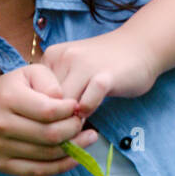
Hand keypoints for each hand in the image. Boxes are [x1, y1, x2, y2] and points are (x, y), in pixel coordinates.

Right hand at [0, 64, 98, 175]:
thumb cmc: (16, 89)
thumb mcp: (32, 74)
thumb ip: (51, 84)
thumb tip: (67, 105)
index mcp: (8, 98)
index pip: (48, 111)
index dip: (69, 111)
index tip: (77, 107)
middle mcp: (0, 124)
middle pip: (49, 135)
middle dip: (73, 130)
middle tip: (82, 123)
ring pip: (47, 155)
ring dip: (73, 148)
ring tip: (86, 138)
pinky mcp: (1, 165)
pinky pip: (38, 171)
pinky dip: (61, 166)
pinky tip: (75, 156)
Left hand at [40, 28, 161, 119]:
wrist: (141, 45)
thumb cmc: (105, 62)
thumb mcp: (74, 68)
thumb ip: (58, 86)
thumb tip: (41, 119)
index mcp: (53, 56)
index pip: (34, 92)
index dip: (41, 111)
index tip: (51, 119)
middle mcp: (65, 57)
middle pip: (47, 101)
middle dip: (54, 119)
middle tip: (63, 130)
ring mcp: (85, 65)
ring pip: (64, 105)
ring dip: (70, 120)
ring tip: (76, 126)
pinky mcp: (105, 76)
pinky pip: (87, 104)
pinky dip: (88, 113)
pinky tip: (92, 113)